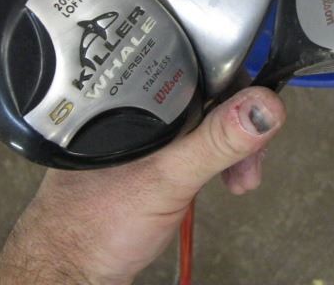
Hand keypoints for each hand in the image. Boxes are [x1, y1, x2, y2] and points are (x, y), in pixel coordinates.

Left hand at [0, 87, 285, 283]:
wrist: (71, 269)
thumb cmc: (96, 225)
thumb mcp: (167, 179)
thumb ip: (215, 143)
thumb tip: (262, 107)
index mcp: (130, 96)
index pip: (194, 68)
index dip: (234, 87)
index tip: (258, 116)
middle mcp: (135, 108)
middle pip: (205, 97)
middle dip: (238, 127)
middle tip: (252, 161)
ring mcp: (145, 135)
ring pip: (203, 123)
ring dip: (231, 148)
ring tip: (241, 180)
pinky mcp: (151, 158)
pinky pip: (194, 146)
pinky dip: (215, 161)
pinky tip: (223, 180)